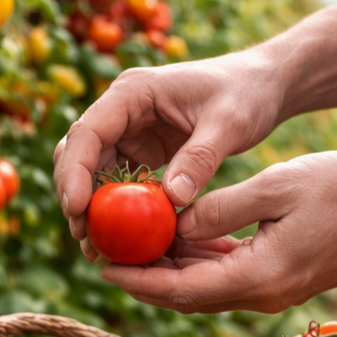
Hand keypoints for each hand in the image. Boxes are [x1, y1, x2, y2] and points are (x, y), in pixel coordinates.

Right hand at [51, 51, 283, 255]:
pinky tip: (120, 241)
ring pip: (92, 173)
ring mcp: (129, 131)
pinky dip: (115, 211)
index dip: (75, 172)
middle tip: (84, 238)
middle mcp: (122, 110)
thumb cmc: (247, 93)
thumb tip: (172, 199)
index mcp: (133, 92)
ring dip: (90, 209)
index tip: (77, 210)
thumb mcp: (229, 123)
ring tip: (96, 249)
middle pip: (78, 154)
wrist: (262, 87)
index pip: (87, 132)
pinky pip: (117, 184)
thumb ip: (200, 158)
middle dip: (75, 196)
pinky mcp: (141, 151)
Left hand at [102, 151, 336, 312]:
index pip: (180, 289)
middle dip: (145, 278)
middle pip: (187, 296)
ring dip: (170, 271)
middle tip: (104, 254)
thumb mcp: (275, 187)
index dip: (137, 280)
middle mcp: (262, 296)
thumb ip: (219, 209)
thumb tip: (172, 225)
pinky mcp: (283, 280)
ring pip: (207, 289)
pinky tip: (178, 240)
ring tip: (131, 246)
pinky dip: (200, 264)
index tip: (100, 266)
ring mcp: (274, 292)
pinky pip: (229, 278)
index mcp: (257, 277)